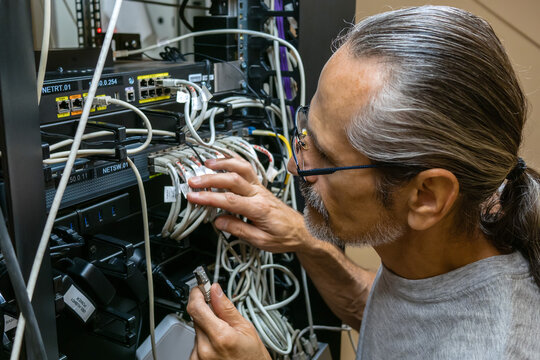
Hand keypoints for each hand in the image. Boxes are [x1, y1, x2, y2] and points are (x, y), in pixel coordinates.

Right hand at [186, 156, 313, 252]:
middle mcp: (260, 194)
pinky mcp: (260, 186)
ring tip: (206, 164)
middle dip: (210, 179)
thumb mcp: (261, 241)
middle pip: (233, 179)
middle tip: (193, 181)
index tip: (194, 197)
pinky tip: (223, 160)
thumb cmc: (284, 236)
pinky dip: (234, 161)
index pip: (230, 200)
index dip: (209, 198)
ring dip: (223, 163)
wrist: (301, 231)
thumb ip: (239, 230)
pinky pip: (247, 168)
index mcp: (259, 209)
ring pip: (242, 167)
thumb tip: (219, 222)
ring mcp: (260, 188)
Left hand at [187, 283, 270, 359]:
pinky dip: (205, 338)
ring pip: (197, 328)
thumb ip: (226, 308)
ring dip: (207, 326)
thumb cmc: (252, 357)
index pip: (196, 308)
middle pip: (196, 317)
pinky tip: (218, 343)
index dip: (197, 294)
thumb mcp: (245, 327)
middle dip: (206, 311)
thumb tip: (215, 290)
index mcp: (220, 337)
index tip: (201, 288)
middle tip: (220, 314)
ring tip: (223, 334)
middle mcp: (205, 348)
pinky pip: (196, 341)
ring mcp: (198, 357)